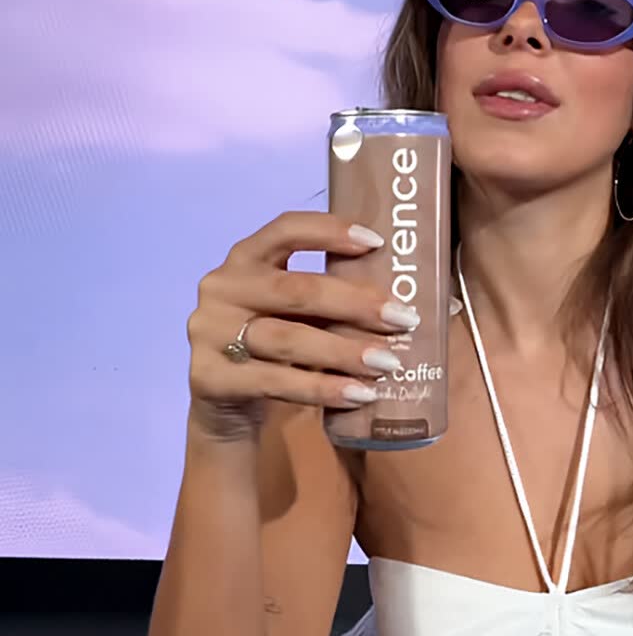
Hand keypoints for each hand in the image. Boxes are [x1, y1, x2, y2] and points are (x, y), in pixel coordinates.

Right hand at [186, 211, 419, 437]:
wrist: (223, 406)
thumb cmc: (273, 347)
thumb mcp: (294, 314)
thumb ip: (332, 299)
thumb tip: (421, 300)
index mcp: (244, 258)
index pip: (285, 229)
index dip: (330, 231)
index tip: (377, 243)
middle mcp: (222, 287)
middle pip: (296, 290)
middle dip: (355, 303)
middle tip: (404, 319)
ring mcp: (209, 332)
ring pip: (288, 339)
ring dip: (344, 352)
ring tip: (388, 364)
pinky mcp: (209, 377)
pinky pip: (276, 382)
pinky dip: (323, 389)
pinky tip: (359, 394)